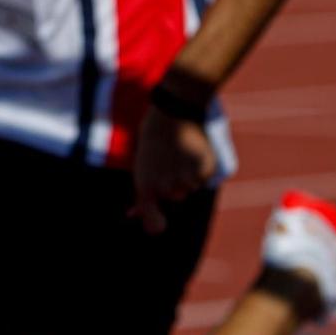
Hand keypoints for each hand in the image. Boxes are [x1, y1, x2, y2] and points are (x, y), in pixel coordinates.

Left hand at [130, 106, 217, 235]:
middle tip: (166, 158)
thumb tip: (131, 214)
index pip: (153, 223)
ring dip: (188, 172)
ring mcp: (186, 180)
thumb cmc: (153, 137)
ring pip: (191, 186)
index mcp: (145, 187)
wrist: (173, 109)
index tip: (159, 225)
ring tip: (180, 150)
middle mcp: (166, 188)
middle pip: (176, 196)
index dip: (156, 224)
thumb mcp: (142, 165)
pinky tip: (193, 148)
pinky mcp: (203, 170)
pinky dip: (201, 166)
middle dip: (173, 181)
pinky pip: (204, 177)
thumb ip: (142, 192)